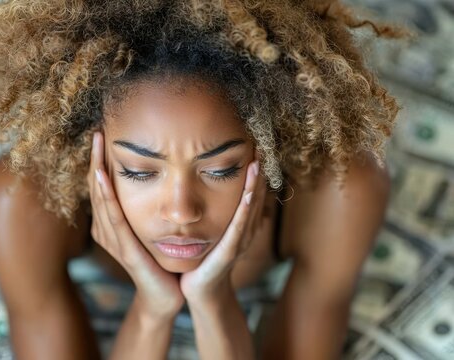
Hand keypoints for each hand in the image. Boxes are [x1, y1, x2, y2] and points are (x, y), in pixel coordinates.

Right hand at [86, 131, 184, 318]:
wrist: (167, 293)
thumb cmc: (160, 259)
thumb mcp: (148, 227)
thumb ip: (144, 207)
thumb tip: (154, 175)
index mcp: (111, 223)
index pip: (102, 186)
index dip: (100, 160)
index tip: (104, 133)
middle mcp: (107, 229)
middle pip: (97, 188)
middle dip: (96, 158)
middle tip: (98, 130)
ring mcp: (113, 240)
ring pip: (101, 198)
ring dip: (97, 169)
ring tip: (97, 143)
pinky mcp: (125, 249)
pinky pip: (114, 218)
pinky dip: (106, 195)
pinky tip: (102, 175)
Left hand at [180, 154, 266, 303]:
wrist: (200, 292)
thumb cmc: (202, 259)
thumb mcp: (209, 229)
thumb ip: (211, 209)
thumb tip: (201, 181)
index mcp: (238, 223)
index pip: (249, 191)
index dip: (253, 170)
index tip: (254, 145)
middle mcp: (243, 230)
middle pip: (255, 196)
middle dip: (258, 172)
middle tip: (262, 144)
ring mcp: (238, 241)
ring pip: (250, 208)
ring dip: (256, 185)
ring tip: (258, 161)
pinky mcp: (228, 252)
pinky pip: (238, 227)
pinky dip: (246, 209)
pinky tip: (249, 192)